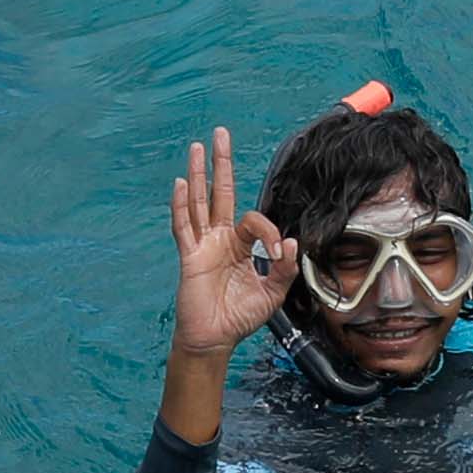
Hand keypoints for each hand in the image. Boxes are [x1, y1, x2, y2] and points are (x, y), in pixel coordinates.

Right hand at [168, 129, 291, 359]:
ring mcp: (202, 245)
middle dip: (221, 163)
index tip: (277, 250)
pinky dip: (182, 205)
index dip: (268, 230)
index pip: (253, 220)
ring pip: (198, 202)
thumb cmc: (240, 316)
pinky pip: (184, 226)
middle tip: (220, 134)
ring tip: (196, 147)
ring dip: (198, 173)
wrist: (216, 338)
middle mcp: (219, 239)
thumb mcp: (272, 292)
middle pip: (219, 193)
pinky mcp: (189, 256)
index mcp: (240, 245)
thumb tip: (290, 242)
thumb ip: (283, 267)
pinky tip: (182, 184)